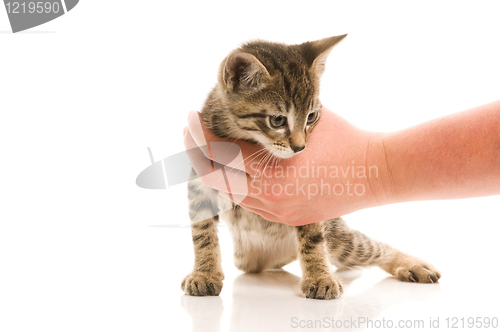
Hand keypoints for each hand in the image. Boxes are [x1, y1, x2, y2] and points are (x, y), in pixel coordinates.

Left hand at [183, 107, 388, 225]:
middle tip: (193, 133)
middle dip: (199, 153)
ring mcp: (277, 211)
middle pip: (215, 177)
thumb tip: (242, 107)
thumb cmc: (343, 138)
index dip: (199, 134)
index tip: (191, 117)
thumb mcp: (303, 117)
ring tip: (214, 148)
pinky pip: (252, 202)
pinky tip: (240, 168)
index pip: (217, 153)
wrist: (376, 173)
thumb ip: (270, 116)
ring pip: (231, 192)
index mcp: (268, 170)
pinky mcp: (287, 219)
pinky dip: (240, 184)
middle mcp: (267, 196)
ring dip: (218, 169)